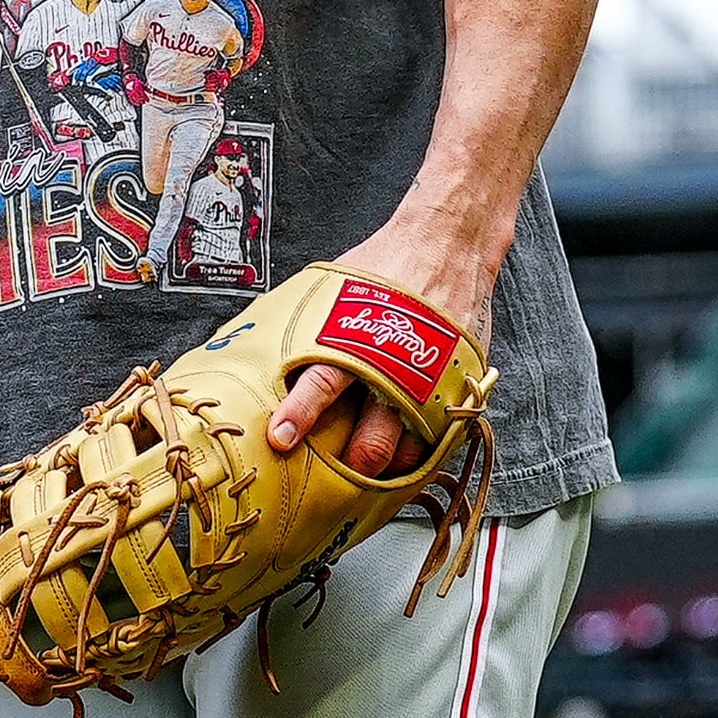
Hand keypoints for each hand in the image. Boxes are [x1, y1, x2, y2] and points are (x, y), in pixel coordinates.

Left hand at [263, 216, 500, 477]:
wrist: (447, 241)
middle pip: (373, 436)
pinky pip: (441, 436)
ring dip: (388, 467)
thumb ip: (304, 327)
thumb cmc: (385, 265)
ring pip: (409, 448)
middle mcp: (397, 365)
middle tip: (334, 476)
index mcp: (358, 339)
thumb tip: (258, 350)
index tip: (283, 438)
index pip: (323, 382)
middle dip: (351, 465)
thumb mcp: (333, 288)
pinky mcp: (459, 385)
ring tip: (371, 475)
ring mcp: (432, 379)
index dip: (301, 414)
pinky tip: (407, 458)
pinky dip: (422, 452)